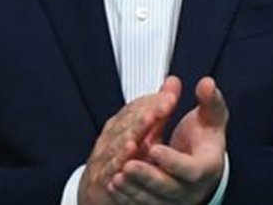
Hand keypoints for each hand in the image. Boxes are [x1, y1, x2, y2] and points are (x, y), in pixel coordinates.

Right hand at [78, 77, 177, 204]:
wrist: (99, 191)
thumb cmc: (128, 159)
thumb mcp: (149, 133)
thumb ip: (160, 109)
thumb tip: (173, 81)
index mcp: (122, 125)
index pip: (136, 108)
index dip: (154, 101)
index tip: (171, 95)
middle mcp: (111, 138)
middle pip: (128, 122)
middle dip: (147, 112)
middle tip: (165, 105)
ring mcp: (104, 158)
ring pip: (118, 142)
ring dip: (133, 130)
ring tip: (148, 121)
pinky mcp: (101, 179)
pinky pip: (110, 167)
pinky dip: (119, 158)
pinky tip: (130, 150)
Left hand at [108, 76, 228, 204]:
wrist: (204, 164)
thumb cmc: (206, 138)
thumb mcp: (212, 118)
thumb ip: (210, 101)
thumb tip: (207, 83)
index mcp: (206, 166)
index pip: (191, 169)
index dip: (172, 161)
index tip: (154, 148)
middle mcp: (193, 188)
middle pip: (169, 188)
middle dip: (147, 177)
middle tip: (127, 166)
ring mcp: (176, 200)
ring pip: (153, 200)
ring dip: (133, 188)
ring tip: (116, 174)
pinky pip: (143, 204)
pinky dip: (128, 196)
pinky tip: (114, 183)